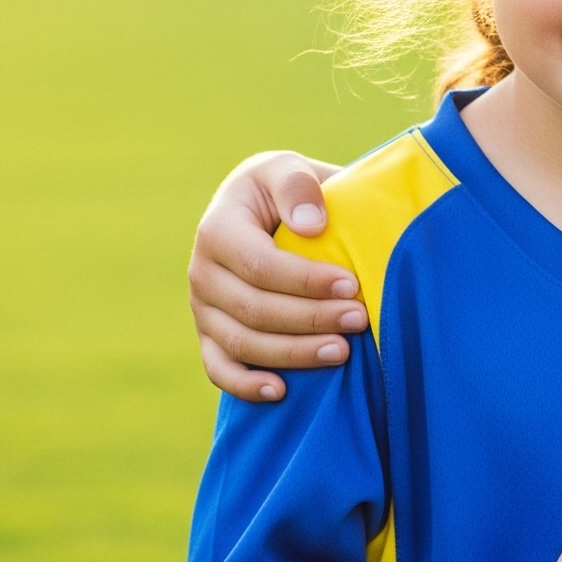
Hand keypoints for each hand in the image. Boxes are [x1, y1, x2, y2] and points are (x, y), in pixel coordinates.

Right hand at [189, 152, 357, 401]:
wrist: (267, 211)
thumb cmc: (286, 191)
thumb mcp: (289, 169)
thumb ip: (298, 186)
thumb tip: (311, 225)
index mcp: (218, 228)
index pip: (259, 264)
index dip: (305, 280)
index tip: (351, 285)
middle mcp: (202, 271)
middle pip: (253, 309)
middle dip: (310, 318)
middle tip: (359, 320)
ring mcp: (202, 307)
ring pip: (241, 343)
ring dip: (292, 353)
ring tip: (341, 352)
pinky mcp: (209, 334)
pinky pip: (219, 368)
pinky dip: (245, 385)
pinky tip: (282, 391)